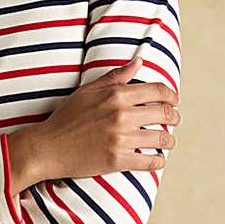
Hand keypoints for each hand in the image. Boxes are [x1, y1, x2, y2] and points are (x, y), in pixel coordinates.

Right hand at [31, 56, 180, 179]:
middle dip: (174, 117)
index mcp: (116, 95)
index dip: (171, 96)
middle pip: (164, 114)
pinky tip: (158, 159)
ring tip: (169, 141)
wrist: (49, 147)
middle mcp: (122, 115)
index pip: (157, 91)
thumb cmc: (66, 117)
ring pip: (161, 139)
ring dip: (169, 141)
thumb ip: (115, 76)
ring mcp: (121, 138)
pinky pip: (150, 162)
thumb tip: (138, 61)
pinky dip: (158, 161)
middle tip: (175, 120)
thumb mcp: (88, 90)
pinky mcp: (118, 160)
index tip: (174, 101)